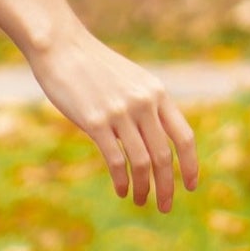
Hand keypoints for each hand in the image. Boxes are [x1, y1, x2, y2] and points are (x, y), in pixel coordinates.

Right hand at [27, 25, 198, 212]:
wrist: (58, 45)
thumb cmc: (90, 63)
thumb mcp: (127, 79)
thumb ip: (143, 105)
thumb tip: (149, 140)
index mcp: (156, 92)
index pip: (184, 136)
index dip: (190, 165)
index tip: (189, 186)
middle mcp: (143, 102)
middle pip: (164, 156)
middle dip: (167, 186)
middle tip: (164, 206)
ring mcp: (120, 112)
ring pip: (143, 162)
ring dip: (144, 188)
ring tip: (141, 201)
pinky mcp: (96, 121)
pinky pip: (116, 160)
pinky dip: (122, 181)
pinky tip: (121, 190)